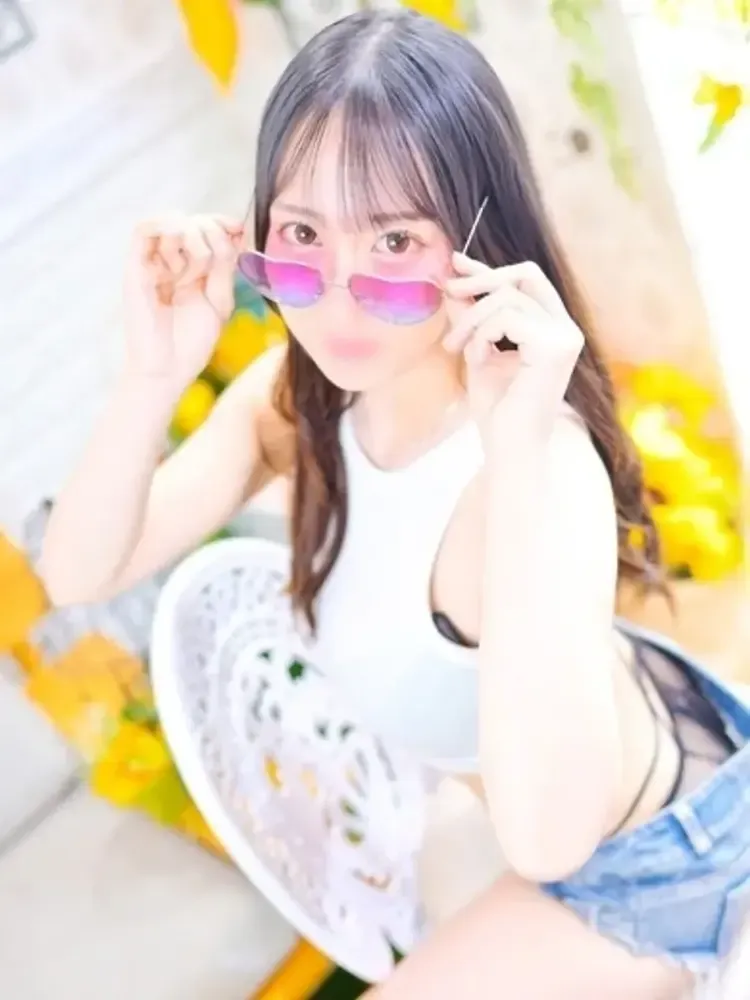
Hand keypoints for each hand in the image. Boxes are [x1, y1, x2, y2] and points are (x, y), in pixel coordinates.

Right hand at [123, 214, 243, 394]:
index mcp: (194, 268)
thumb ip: (226, 265)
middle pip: (194, 221)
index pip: (207, 227)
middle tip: (211, 266)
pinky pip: (144, 229)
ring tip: (192, 272)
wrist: (169, 369)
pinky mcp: (136, 267)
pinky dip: (167, 229)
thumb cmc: (193, 342)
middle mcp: (173, 261)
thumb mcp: (221, 300)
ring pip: (173, 221)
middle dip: (212, 235)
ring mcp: (153, 262)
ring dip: (192, 240)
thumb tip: (232, 229)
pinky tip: (178, 257)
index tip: (239, 230)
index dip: (223, 222)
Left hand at [443, 253, 583, 436]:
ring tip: (454, 347)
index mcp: (553, 328)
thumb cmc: (498, 410)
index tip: (455, 262)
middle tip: (448, 291)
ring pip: (507, 298)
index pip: (526, 280)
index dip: (489, 268)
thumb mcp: (479, 351)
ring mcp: (564, 337)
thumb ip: (473, 318)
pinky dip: (482, 333)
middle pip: (524, 275)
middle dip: (482, 279)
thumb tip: (454, 282)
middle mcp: (566, 328)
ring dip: (471, 318)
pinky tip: (475, 357)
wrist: (509, 448)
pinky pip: (506, 317)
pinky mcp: (554, 348)